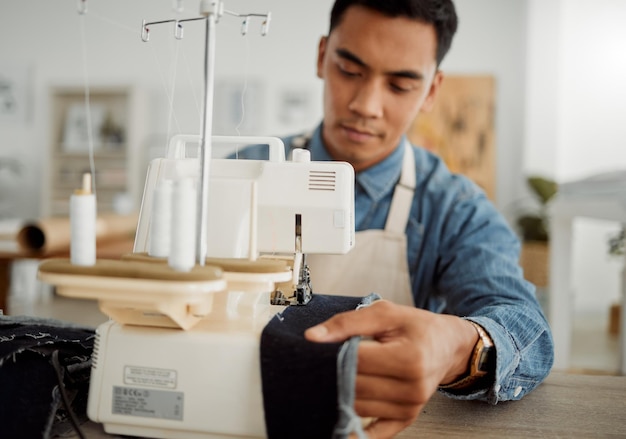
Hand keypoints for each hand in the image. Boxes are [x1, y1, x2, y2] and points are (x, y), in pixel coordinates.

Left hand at [304, 300, 476, 438]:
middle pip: (355, 386)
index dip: (332, 354)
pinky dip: (354, 427)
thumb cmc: (417, 327)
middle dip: (333, 373)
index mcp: (410, 358)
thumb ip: (347, 323)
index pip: (357, 361)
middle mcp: (413, 387)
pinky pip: (373, 432)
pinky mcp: (405, 419)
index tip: (319, 347)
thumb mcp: (384, 313)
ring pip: (357, 407)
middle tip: (320, 362)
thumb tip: (313, 337)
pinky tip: (341, 416)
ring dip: (340, 394)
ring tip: (335, 376)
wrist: (446, 345)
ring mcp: (410, 407)